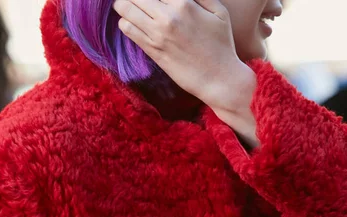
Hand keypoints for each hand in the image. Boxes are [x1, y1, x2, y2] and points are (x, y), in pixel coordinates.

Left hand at [114, 0, 258, 147]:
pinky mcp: (151, 50)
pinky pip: (127, 28)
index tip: (155, 1)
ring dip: (125, 5)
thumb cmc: (222, 45)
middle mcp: (168, 16)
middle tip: (142, 3)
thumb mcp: (219, 12)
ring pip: (124, 7)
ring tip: (132, 8)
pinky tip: (136, 24)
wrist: (218, 79)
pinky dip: (126, 22)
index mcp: (184, 3)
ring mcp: (157, 34)